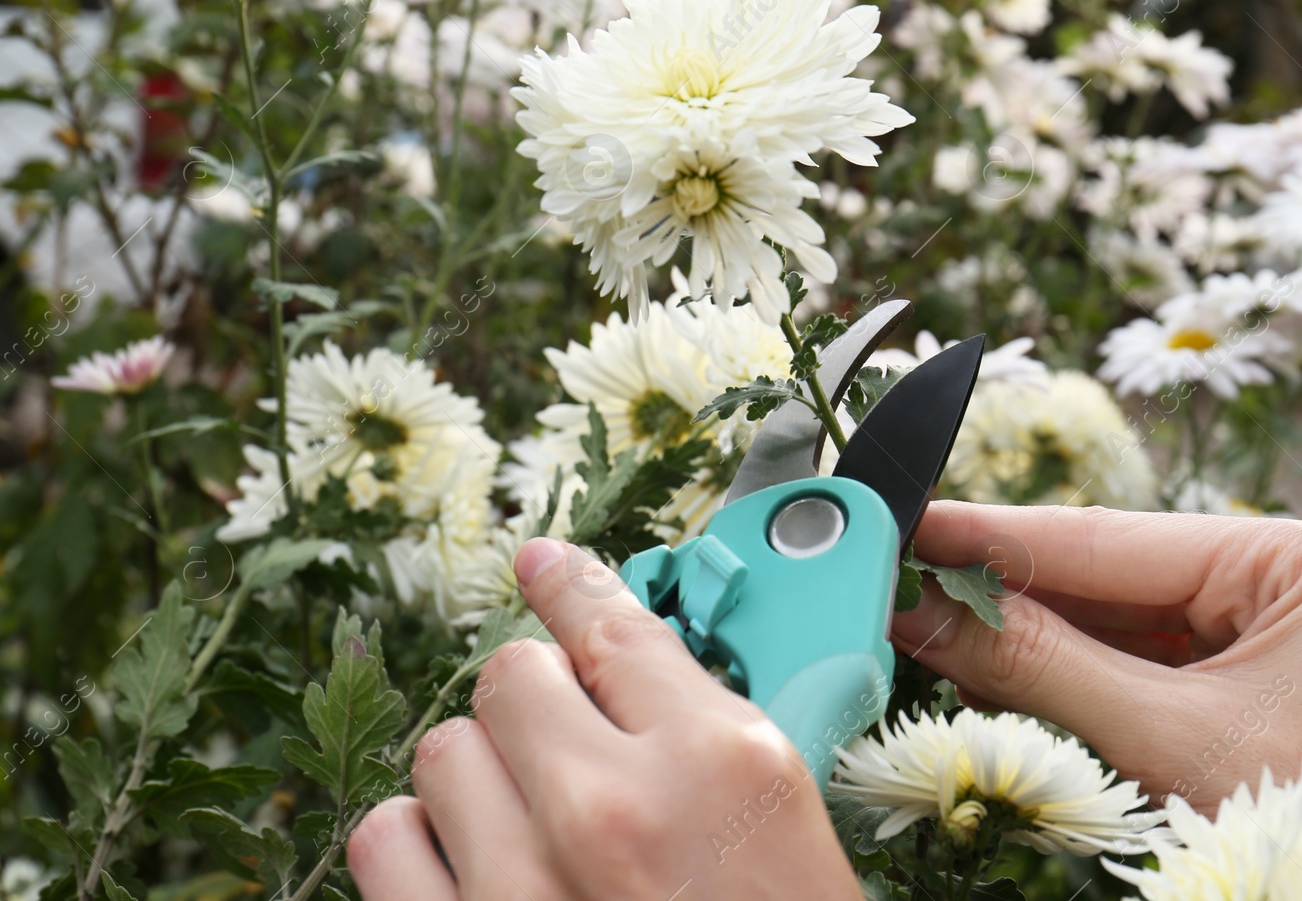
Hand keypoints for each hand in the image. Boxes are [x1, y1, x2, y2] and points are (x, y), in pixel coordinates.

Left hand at [349, 537, 858, 900]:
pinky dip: (418, 846)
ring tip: (525, 823)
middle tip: (565, 744)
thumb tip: (620, 664)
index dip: (572, 586)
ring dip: (480, 775)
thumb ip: (704, 731)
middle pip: (512, 674)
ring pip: (443, 750)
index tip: (543, 565)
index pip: (616, 624)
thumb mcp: (784, 822)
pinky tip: (468, 867)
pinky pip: (384, 839)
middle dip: (537, 700)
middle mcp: (614, 807)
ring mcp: (525, 886)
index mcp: (718, 762)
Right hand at [892, 501, 1301, 898]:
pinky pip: (1133, 661)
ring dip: (1023, 632)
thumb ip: (1040, 667)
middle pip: (1102, 574)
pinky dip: (1063, 672)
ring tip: (924, 622)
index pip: (1103, 538)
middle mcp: (1277, 573)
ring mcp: (1261, 625)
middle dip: (999, 586)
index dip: (990, 536)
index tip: (900, 521)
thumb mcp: (1173, 742)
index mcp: (1290, 556)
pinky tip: (994, 668)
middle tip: (893, 575)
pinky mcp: (1242, 678)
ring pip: (1109, 618)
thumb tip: (924, 611)